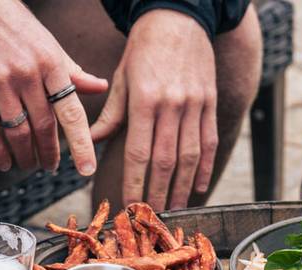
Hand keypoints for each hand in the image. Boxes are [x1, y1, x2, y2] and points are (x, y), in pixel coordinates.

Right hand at [0, 0, 107, 173]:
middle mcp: (25, 74)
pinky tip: (4, 163)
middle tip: (52, 168)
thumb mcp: (50, 45)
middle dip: (49, 154)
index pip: (70, 112)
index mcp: (50, 63)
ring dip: (25, 156)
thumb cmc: (17, 29)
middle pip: (43, 128)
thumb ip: (73, 72)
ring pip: (16, 133)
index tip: (87, 169)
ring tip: (30, 164)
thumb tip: (100, 88)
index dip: (80, 144)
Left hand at [90, 9, 218, 209]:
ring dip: (181, 188)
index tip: (130, 205)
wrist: (179, 19)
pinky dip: (204, 168)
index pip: (139, 153)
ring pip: (190, 157)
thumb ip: (110, 115)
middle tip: (151, 218)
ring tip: (174, 209)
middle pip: (165, 161)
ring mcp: (195, 105)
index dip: (136, 183)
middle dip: (158, 194)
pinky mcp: (210, 103)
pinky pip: (209, 142)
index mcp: (144, 100)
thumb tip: (91, 144)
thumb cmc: (143, 50)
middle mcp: (172, 105)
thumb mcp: (121, 78)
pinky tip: (196, 188)